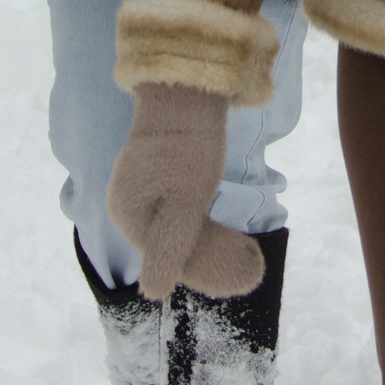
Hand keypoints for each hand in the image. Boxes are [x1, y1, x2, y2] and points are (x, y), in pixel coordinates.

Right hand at [105, 83, 263, 301]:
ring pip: (182, 236)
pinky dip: (208, 230)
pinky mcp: (161, 185)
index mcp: (129, 215)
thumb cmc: (187, 147)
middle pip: (174, 250)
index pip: (167, 261)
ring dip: (216, 247)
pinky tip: (233, 235)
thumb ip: (170, 248)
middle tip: (254, 261)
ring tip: (251, 253)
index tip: (248, 264)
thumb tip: (152, 293)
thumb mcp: (185, 202)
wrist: (189, 90)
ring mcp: (145, 196)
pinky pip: (182, 220)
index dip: (208, 269)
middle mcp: (131, 209)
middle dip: (216, 259)